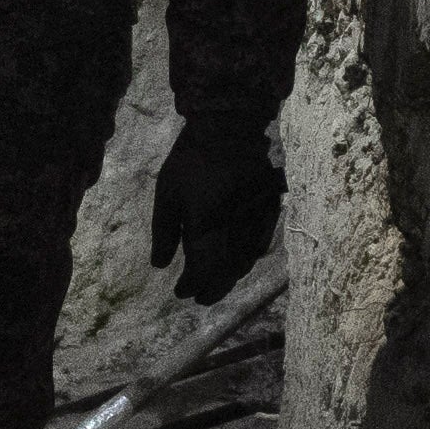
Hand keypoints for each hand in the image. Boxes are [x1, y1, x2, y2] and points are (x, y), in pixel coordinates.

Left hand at [153, 117, 279, 303]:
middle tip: (201, 299)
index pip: (200, 269)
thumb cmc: (191, 162)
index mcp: (205, 225)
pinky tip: (238, 264)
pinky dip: (247, 259)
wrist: (228, 129)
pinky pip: (260, 244)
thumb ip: (164, 232)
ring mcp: (254, 220)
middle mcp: (233, 228)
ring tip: (217, 286)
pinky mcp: (269, 211)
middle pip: (225, 271)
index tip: (180, 292)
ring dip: (231, 277)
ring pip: (245, 261)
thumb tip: (160, 265)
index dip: (191, 285)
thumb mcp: (167, 194)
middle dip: (213, 288)